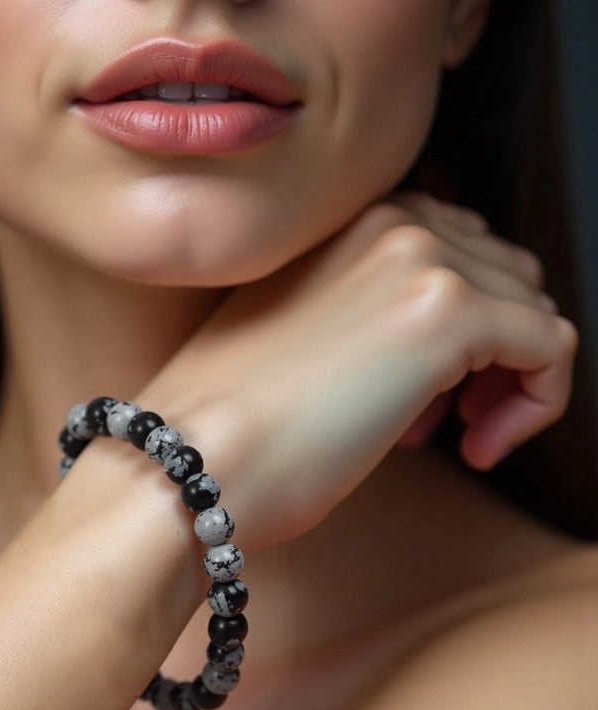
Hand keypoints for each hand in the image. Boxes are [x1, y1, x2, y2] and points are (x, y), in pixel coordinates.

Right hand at [138, 194, 576, 548]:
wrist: (192, 453)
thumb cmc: (228, 419)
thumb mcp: (300, 337)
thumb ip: (365, 313)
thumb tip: (428, 348)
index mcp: (348, 224)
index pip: (458, 249)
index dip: (461, 324)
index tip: (427, 392)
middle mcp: (388, 221)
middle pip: (506, 275)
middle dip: (492, 351)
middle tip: (445, 418)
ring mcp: (419, 259)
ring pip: (533, 309)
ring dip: (510, 379)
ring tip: (456, 435)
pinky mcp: (448, 314)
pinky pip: (551, 348)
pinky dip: (537, 404)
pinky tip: (480, 447)